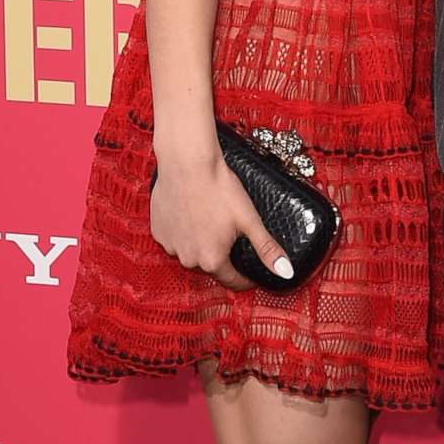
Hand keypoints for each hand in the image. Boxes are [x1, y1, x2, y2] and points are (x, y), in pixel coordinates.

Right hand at [150, 148, 292, 289]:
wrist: (187, 163)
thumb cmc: (218, 188)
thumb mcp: (249, 219)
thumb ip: (266, 249)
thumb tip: (285, 272)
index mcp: (212, 260)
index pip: (232, 281)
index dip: (245, 278)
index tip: (250, 272)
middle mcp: (188, 259)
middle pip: (210, 265)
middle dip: (222, 254)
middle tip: (229, 232)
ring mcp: (170, 245)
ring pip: (191, 251)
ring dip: (200, 243)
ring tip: (209, 221)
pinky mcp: (158, 231)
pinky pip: (174, 238)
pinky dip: (182, 231)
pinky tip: (190, 215)